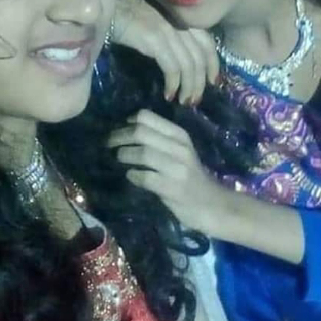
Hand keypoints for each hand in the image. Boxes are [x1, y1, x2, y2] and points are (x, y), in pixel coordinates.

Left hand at [108, 109, 223, 232]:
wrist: (213, 204)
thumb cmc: (191, 176)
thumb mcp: (179, 151)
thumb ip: (159, 140)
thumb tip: (126, 132)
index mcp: (179, 134)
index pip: (147, 117)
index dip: (127, 122)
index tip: (119, 129)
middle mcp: (179, 147)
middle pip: (140, 132)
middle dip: (119, 136)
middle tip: (108, 143)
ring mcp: (177, 168)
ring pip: (142, 153)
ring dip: (124, 155)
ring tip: (118, 158)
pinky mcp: (173, 188)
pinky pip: (145, 177)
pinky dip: (133, 175)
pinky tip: (130, 176)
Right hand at [112, 0, 218, 105]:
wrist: (104, 4)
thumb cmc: (124, 15)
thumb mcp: (153, 24)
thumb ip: (167, 36)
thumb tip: (177, 61)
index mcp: (180, 18)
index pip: (207, 42)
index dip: (213, 64)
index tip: (213, 82)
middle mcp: (177, 22)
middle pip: (201, 56)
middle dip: (201, 81)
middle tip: (195, 100)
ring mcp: (167, 29)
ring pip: (189, 64)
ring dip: (189, 87)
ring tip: (183, 102)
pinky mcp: (154, 38)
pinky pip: (172, 66)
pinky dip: (173, 84)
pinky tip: (168, 94)